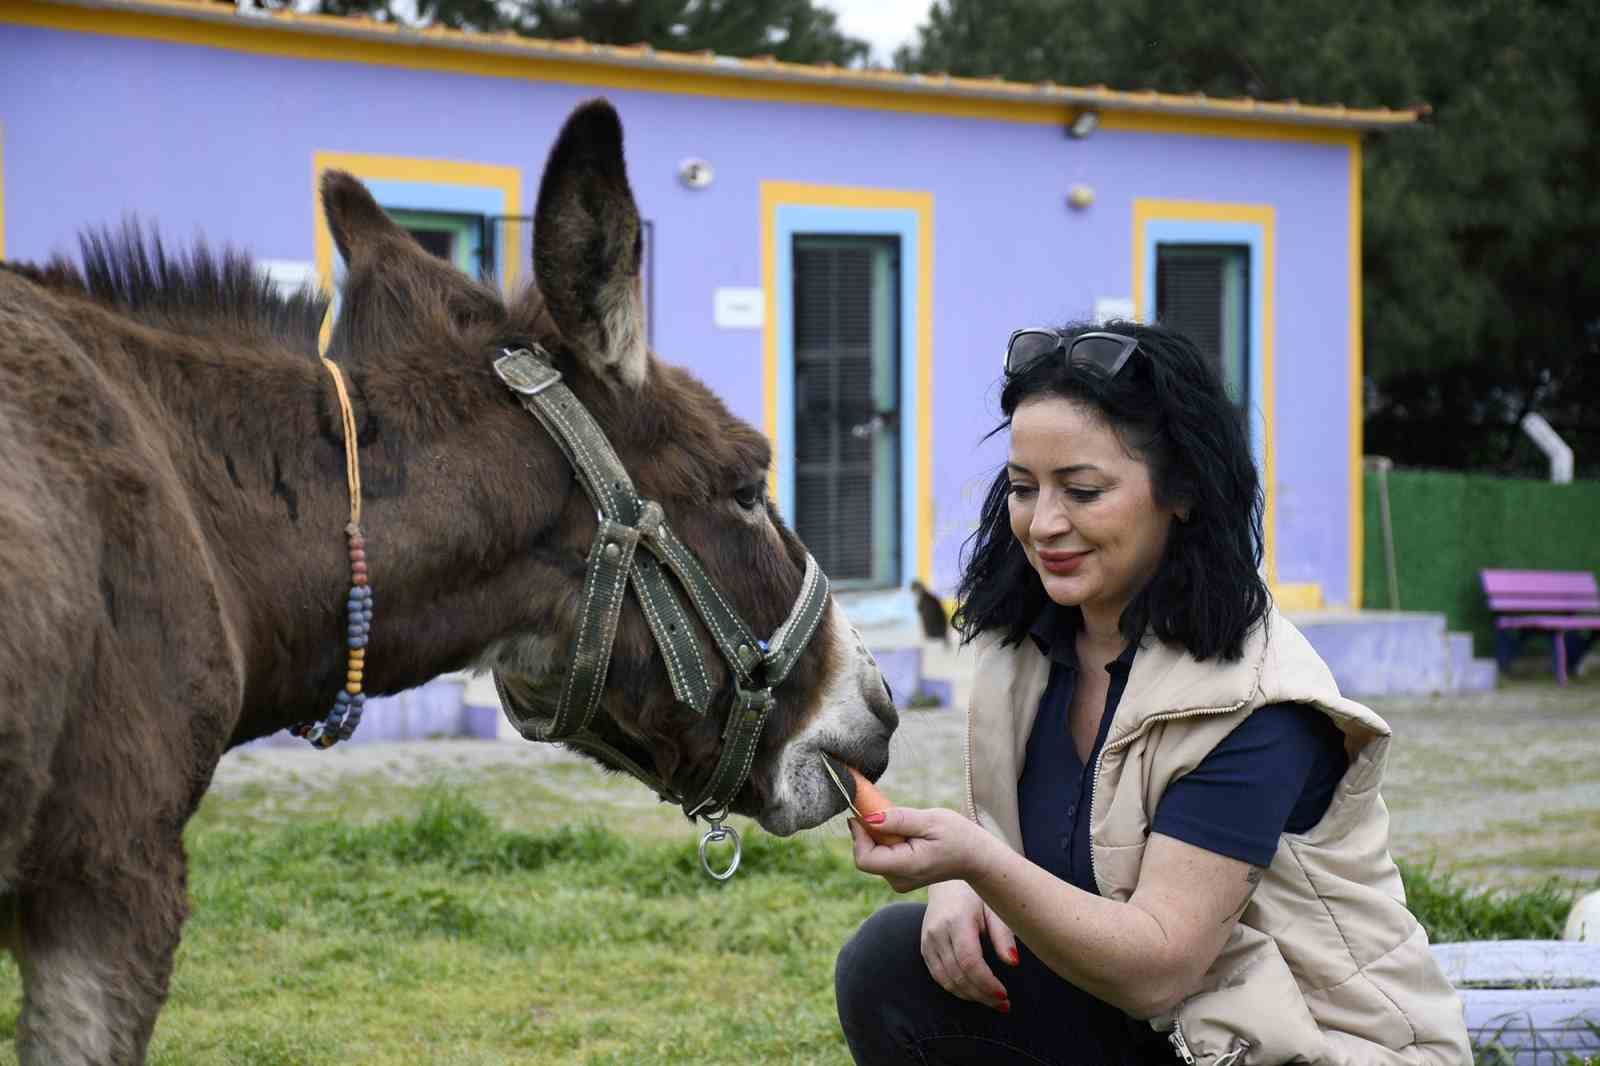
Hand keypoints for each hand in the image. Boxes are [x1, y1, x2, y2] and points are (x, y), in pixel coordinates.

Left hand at [846, 806, 998, 891]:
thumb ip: (898, 820)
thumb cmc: (958, 836)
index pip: (864, 859)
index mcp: (906, 868)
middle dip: (870, 831)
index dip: (858, 835)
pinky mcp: (899, 876)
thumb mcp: (931, 820)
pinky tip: (906, 833)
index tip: (864, 812)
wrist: (975, 857)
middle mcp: (899, 880)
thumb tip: (868, 819)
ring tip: (906, 824)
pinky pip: (881, 856)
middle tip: (888, 812)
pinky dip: (886, 840)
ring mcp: (899, 881)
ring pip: (872, 854)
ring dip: (879, 834)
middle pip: (866, 854)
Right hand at [921, 879, 1019, 1011]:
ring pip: (946, 980)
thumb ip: (1003, 936)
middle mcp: (938, 931)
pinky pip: (939, 976)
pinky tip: (974, 992)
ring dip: (970, 996)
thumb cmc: (978, 895)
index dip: (986, 982)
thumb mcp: (995, 909)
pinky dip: (957, 989)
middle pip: (958, 975)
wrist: (948, 882)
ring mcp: (927, 940)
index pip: (969, 961)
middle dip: (982, 995)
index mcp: (957, 920)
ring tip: (992, 1001)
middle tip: (1004, 1004)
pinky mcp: (924, 948)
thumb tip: (1013, 963)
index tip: (1004, 995)